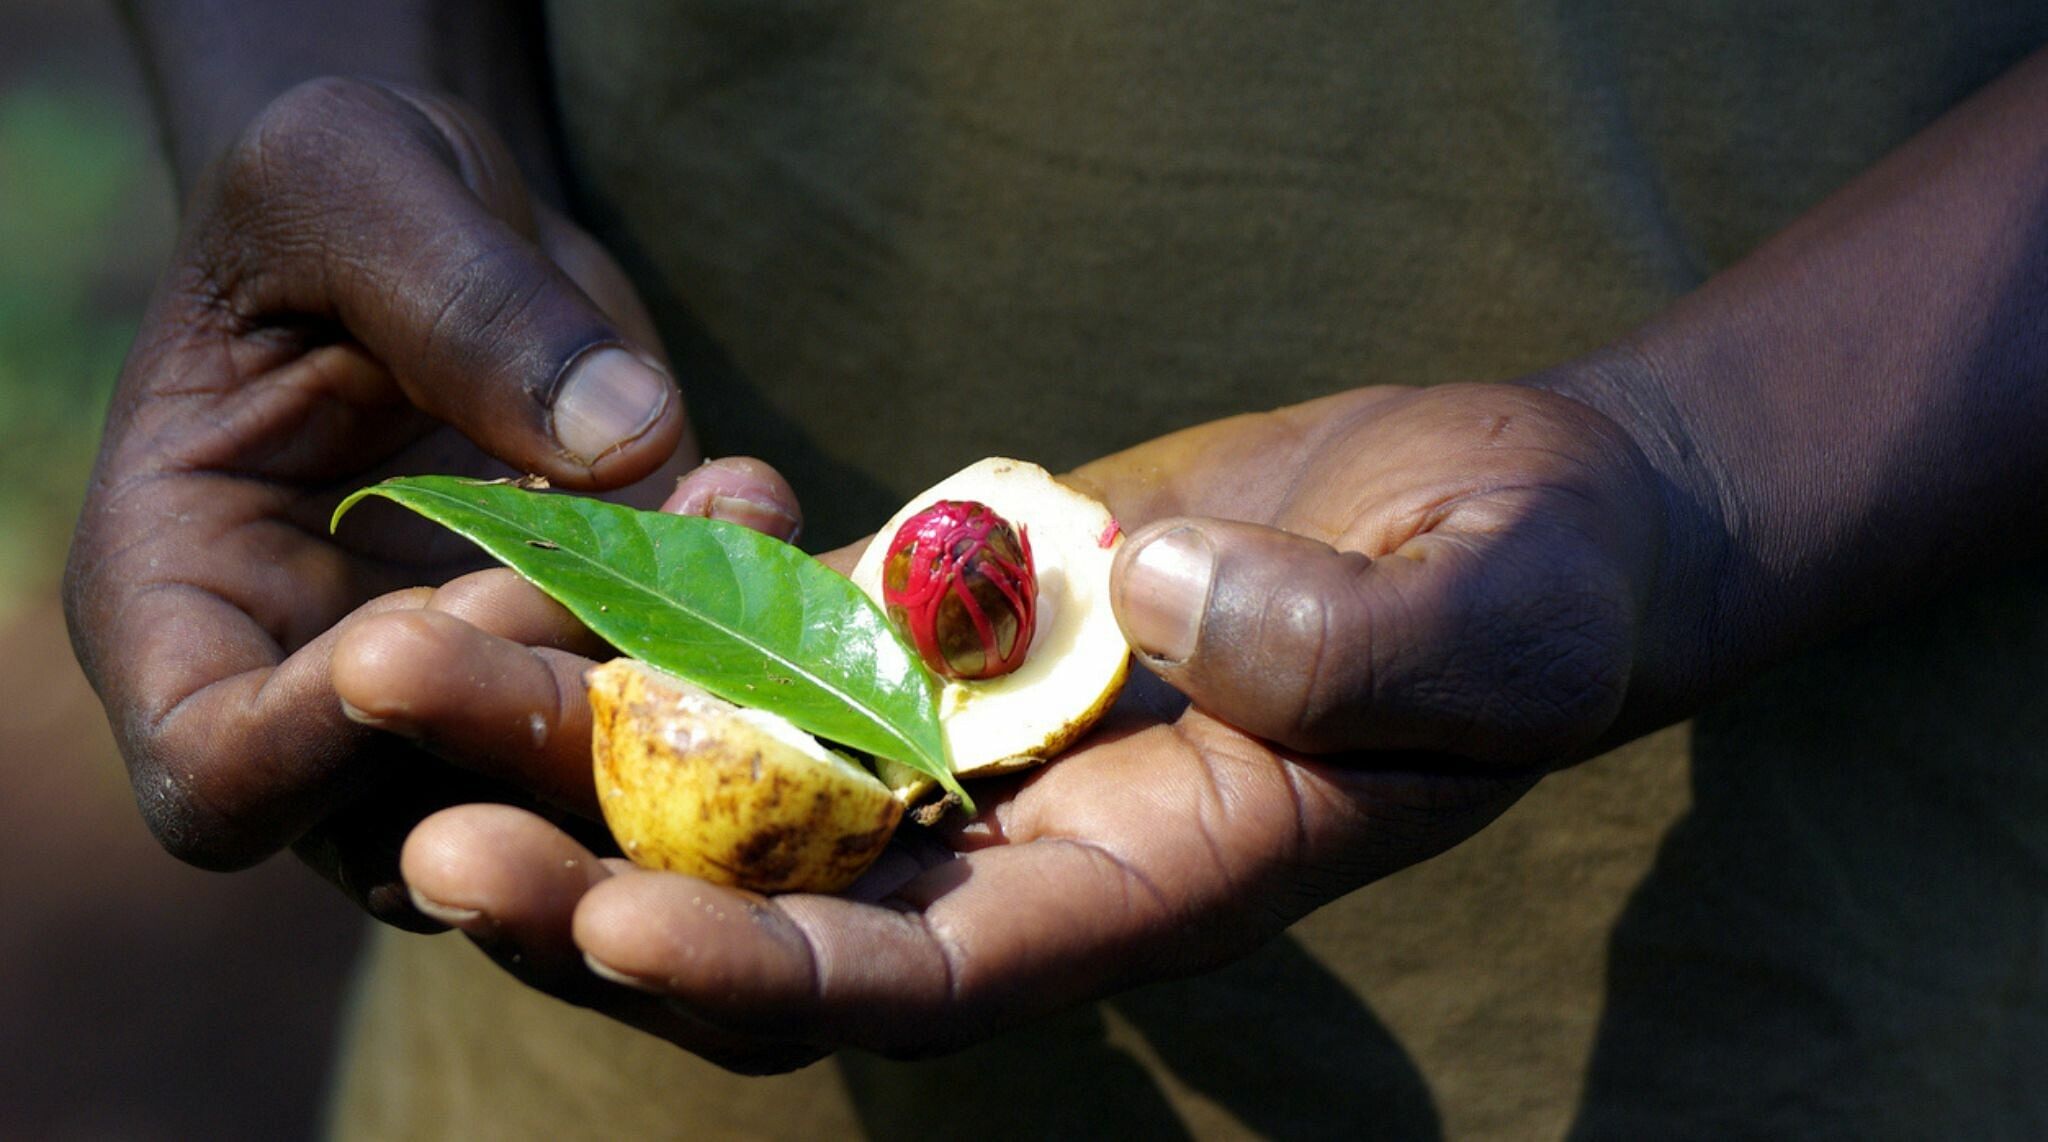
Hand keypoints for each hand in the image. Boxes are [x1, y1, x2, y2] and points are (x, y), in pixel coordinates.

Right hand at [61, 77, 798, 924]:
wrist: (451, 213)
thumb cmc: (343, 183)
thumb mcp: (350, 174)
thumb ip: (455, 298)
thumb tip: (622, 437)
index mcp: (183, 600)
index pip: (217, 767)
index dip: (320, 745)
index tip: (417, 632)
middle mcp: (316, 690)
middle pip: (412, 815)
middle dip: (530, 719)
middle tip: (615, 585)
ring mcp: (467, 696)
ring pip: (565, 787)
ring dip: (664, 685)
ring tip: (734, 506)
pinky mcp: (592, 658)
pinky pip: (668, 707)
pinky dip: (732, 637)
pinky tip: (765, 504)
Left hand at [345, 378, 1704, 1069]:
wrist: (1510, 501)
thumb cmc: (1539, 578)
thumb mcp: (1496, 613)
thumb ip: (1349, 643)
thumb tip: (1142, 607)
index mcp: (1147, 884)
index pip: (924, 978)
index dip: (761, 971)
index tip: (604, 929)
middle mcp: (1033, 833)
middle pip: (780, 895)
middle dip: (597, 881)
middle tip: (418, 828)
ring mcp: (984, 722)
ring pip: (745, 759)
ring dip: (579, 730)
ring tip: (409, 670)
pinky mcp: (961, 608)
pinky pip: (792, 624)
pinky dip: (677, 604)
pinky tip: (548, 558)